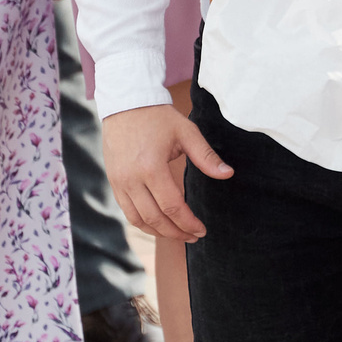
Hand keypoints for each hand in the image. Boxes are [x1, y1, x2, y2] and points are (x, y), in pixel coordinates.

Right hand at [101, 103, 230, 241]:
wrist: (125, 104)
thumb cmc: (158, 117)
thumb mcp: (186, 132)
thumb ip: (206, 156)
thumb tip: (228, 174)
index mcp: (151, 168)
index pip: (172, 206)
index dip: (188, 222)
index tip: (201, 230)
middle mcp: (131, 179)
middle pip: (155, 218)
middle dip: (176, 232)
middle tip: (193, 237)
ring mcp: (119, 182)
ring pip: (138, 219)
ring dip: (159, 232)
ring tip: (178, 235)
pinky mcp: (113, 181)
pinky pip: (127, 211)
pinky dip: (143, 223)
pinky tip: (158, 225)